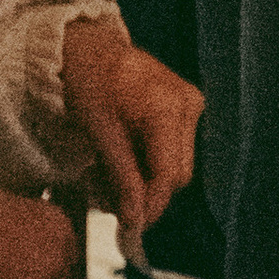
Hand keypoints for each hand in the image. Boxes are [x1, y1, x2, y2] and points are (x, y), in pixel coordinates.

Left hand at [58, 17, 202, 239]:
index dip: (150, 206)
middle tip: (104, 196)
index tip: (128, 230)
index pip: (169, 176)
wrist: (90, 48)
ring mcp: (190, 103)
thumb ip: (122, 178)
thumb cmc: (89, 83)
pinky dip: (147, 161)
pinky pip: (173, 148)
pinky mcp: (185, 105)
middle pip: (176, 174)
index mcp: (168, 109)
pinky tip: (122, 155)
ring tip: (107, 173)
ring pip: (176, 165)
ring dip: (144, 179)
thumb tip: (135, 222)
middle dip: (144, 193)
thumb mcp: (100, 134)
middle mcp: (187, 105)